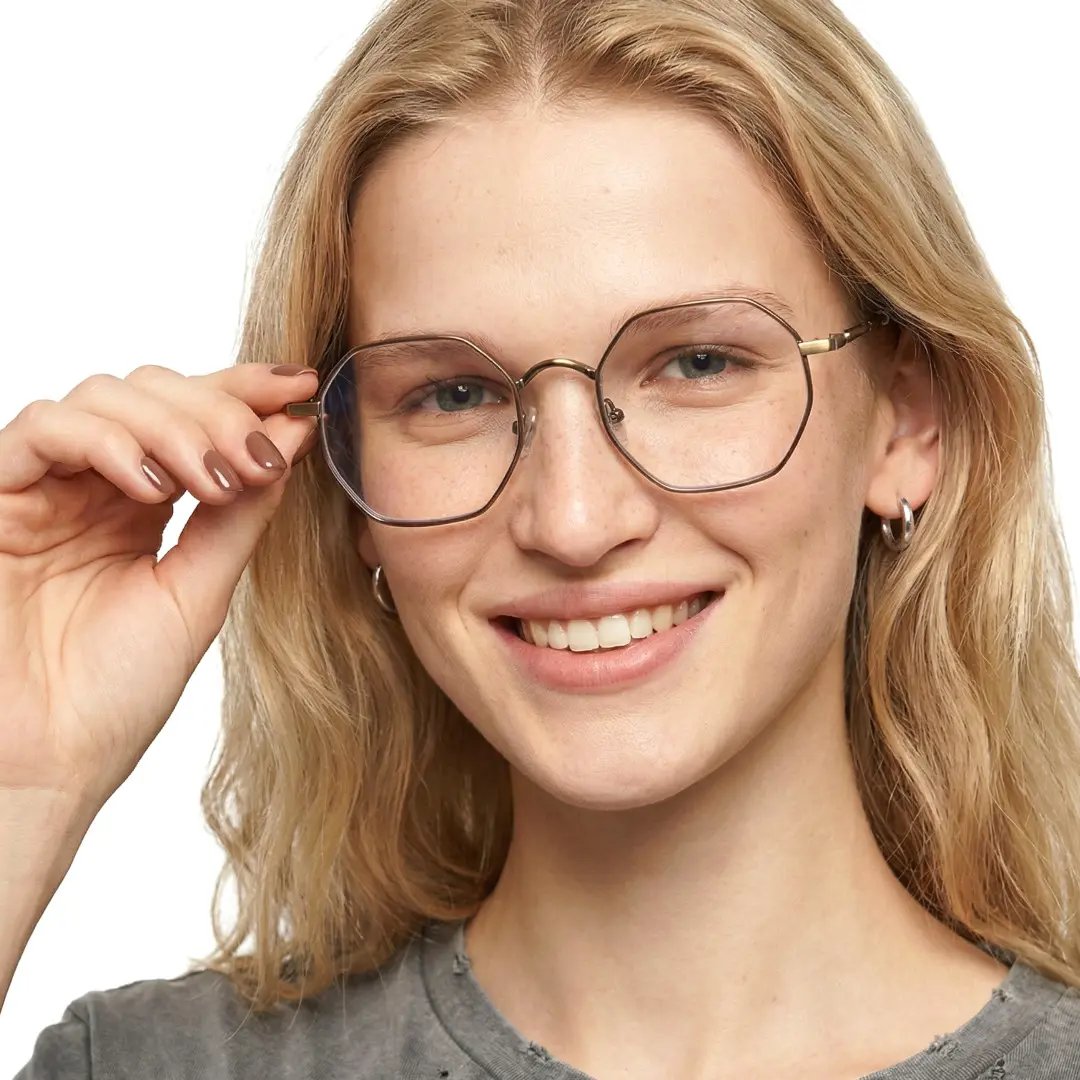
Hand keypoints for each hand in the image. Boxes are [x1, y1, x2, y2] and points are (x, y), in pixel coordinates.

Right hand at [0, 362, 318, 811]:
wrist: (45, 762)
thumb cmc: (114, 692)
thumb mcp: (199, 589)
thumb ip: (241, 513)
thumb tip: (293, 434)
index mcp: (144, 504)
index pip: (195, 416)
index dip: (246, 391)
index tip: (303, 387)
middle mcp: (93, 485)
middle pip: (156, 391)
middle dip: (218, 410)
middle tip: (258, 455)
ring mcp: (43, 487)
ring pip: (106, 397)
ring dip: (173, 426)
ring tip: (211, 481)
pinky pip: (44, 429)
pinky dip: (106, 442)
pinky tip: (149, 490)